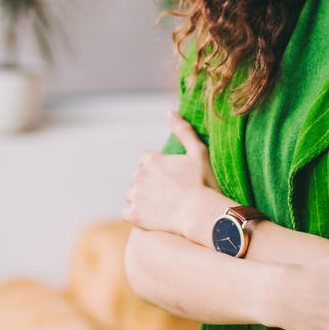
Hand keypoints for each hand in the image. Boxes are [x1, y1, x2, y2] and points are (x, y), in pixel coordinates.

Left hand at [122, 112, 225, 242]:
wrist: (202, 214)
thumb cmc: (204, 183)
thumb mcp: (198, 152)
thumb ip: (183, 131)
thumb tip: (171, 113)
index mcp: (152, 160)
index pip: (144, 158)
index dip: (156, 166)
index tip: (169, 175)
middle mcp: (139, 176)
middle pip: (138, 176)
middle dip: (149, 181)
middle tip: (168, 191)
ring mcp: (136, 197)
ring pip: (131, 194)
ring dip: (140, 197)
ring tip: (159, 204)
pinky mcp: (135, 216)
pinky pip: (125, 213)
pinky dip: (134, 214)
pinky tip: (148, 216)